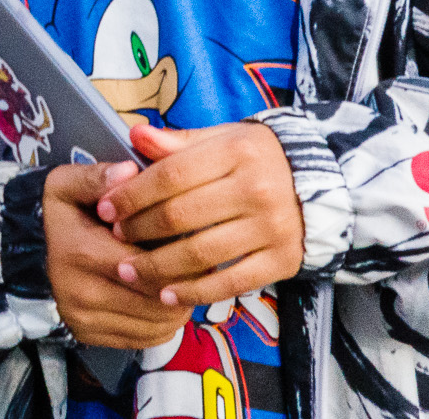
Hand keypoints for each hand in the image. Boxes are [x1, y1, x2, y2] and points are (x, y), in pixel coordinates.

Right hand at [45, 161, 191, 348]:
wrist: (15, 251)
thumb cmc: (51, 215)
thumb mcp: (65, 185)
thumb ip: (98, 177)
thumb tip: (131, 171)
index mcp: (83, 253)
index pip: (151, 266)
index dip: (180, 257)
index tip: (191, 243)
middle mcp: (84, 293)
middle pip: (159, 301)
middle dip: (185, 284)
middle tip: (196, 264)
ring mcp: (86, 320)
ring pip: (158, 325)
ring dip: (178, 307)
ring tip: (181, 281)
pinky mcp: (90, 336)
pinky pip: (146, 340)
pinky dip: (163, 324)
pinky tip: (161, 301)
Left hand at [103, 122, 303, 307]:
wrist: (324, 184)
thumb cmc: (257, 158)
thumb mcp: (223, 138)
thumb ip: (178, 141)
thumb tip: (134, 134)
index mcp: (236, 152)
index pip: (171, 174)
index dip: (132, 194)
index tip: (104, 208)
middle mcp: (257, 190)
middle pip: (181, 216)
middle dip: (139, 231)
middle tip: (114, 240)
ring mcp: (272, 228)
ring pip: (202, 254)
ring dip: (158, 267)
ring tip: (129, 272)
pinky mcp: (283, 261)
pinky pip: (231, 282)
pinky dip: (195, 292)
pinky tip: (167, 294)